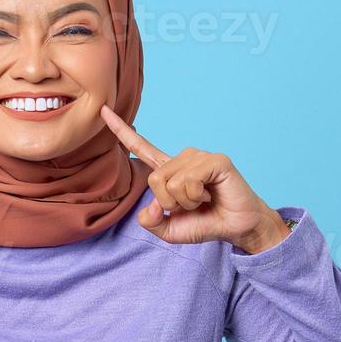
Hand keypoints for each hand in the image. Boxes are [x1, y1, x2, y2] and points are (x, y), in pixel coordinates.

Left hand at [100, 105, 289, 253]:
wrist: (237, 229)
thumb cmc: (207, 223)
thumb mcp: (170, 231)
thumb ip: (151, 223)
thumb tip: (151, 208)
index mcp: (169, 170)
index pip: (141, 148)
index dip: (121, 131)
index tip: (103, 111)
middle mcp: (182, 158)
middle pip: (154, 179)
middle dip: (169, 203)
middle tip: (192, 206)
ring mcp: (199, 157)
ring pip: (169, 181)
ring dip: (185, 202)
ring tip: (204, 200)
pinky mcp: (215, 161)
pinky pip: (188, 181)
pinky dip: (196, 197)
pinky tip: (211, 194)